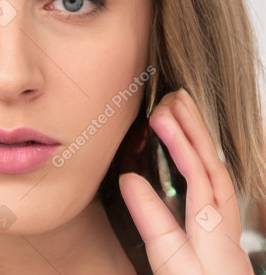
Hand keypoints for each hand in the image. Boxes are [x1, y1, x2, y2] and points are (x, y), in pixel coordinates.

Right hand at [119, 89, 252, 274]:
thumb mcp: (170, 264)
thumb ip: (153, 222)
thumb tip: (129, 178)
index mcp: (214, 230)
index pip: (198, 175)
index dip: (180, 143)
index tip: (159, 117)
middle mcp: (225, 223)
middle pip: (213, 166)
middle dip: (195, 128)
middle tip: (175, 97)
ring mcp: (226, 227)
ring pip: (217, 172)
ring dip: (200, 139)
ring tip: (182, 110)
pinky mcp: (219, 232)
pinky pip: (214, 183)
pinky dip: (202, 158)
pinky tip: (191, 150)